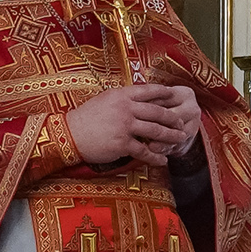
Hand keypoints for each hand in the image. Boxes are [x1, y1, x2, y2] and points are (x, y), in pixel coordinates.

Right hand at [68, 83, 203, 168]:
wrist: (68, 133)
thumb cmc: (85, 117)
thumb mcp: (104, 100)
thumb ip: (123, 98)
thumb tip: (138, 98)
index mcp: (122, 95)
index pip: (149, 91)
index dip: (164, 93)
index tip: (175, 96)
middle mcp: (126, 108)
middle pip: (157, 112)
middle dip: (173, 118)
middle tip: (182, 122)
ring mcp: (125, 126)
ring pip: (155, 131)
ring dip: (171, 136)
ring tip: (180, 139)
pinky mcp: (122, 144)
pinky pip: (144, 151)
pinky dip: (156, 157)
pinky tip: (163, 160)